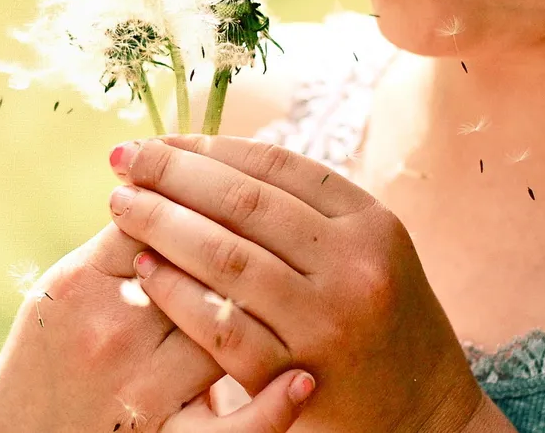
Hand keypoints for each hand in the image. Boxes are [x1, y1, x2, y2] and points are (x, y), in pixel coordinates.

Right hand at [0, 181, 316, 432]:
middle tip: (269, 233)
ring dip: (259, 308)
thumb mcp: (64, 288)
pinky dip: (269, 409)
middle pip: (198, 268)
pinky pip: (226, 430)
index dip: (194, 196)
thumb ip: (118, 241)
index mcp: (83, 283)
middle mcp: (112, 332)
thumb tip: (177, 182)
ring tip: (294, 289)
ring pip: (222, 332)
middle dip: (235, 244)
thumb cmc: (46, 354)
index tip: (222, 184)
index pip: (157, 221)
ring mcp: (139, 391)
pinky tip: (302, 380)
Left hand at [106, 135, 486, 432]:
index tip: (159, 140)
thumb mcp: (368, 250)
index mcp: (371, 223)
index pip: (273, 165)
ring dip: (162, 223)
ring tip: (122, 204)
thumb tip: (207, 155)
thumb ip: (305, 209)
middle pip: (243, 202)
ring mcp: (326, 323)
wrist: (423, 419)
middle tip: (125, 160)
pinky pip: (219, 323)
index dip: (207, 146)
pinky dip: (174, 291)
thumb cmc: (380, 321)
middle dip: (173, 174)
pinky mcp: (294, 375)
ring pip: (225, 256)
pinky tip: (143, 269)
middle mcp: (354, 267)